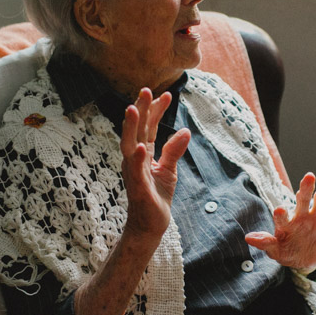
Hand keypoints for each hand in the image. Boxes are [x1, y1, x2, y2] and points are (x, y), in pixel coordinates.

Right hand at [120, 88, 190, 239]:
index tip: (167, 95)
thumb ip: (173, 150)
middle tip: (146, 89)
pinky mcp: (137, 187)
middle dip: (140, 109)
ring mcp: (133, 172)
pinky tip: (141, 147)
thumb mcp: (169, 170)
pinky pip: (136, 171)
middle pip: (136, 130)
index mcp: (142, 154)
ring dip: (131, 127)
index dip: (155, 110)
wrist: (150, 225)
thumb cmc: (156, 197)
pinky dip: (137, 159)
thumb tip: (186, 131)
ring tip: (135, 108)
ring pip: (129, 145)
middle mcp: (134, 159)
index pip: (148, 127)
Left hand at [245, 171, 315, 271]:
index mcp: (285, 223)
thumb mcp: (275, 250)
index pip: (282, 217)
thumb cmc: (285, 252)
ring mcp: (314, 217)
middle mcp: (300, 216)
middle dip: (306, 189)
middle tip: (309, 176)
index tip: (280, 210)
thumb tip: (248, 238)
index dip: (281, 214)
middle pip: (303, 200)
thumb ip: (265, 242)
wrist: (302, 260)